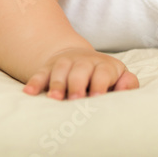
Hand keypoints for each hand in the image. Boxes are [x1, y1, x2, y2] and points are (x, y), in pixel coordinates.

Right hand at [23, 47, 139, 99]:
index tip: (97, 98)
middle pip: (80, 69)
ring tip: (54, 99)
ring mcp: (65, 63)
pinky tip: (30, 92)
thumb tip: (125, 86)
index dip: (100, 84)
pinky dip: (35, 82)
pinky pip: (40, 73)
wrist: (79, 58)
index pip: (103, 72)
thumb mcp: (119, 77)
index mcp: (103, 65)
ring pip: (60, 70)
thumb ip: (127, 83)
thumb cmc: (103, 76)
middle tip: (76, 99)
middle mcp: (84, 61)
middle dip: (77, 84)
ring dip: (57, 84)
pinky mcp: (49, 67)